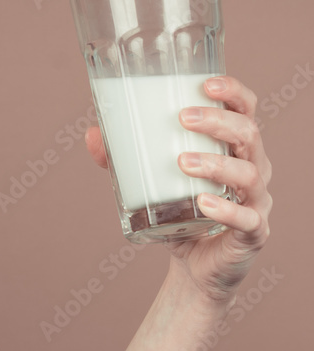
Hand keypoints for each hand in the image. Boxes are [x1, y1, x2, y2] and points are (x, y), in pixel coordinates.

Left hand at [84, 75, 272, 304]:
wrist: (196, 266)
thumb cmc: (180, 212)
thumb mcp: (150, 181)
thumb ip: (123, 158)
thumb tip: (92, 136)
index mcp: (234, 148)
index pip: (245, 110)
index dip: (233, 92)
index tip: (205, 84)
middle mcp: (254, 168)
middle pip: (249, 134)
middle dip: (218, 121)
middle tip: (183, 118)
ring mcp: (256, 201)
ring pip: (249, 174)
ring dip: (216, 163)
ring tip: (182, 162)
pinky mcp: (253, 233)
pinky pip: (247, 219)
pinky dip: (226, 210)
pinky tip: (203, 203)